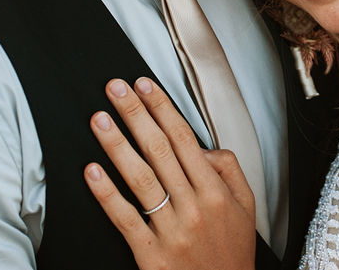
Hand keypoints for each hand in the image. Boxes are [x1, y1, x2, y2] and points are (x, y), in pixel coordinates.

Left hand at [85, 77, 255, 269]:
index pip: (183, 138)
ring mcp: (171, 231)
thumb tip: (202, 147)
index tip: (144, 86)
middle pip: (159, 150)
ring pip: (140, 178)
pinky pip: (125, 218)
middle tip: (116, 89)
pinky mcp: (150, 254)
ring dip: (117, 144)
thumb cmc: (231, 252)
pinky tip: (92, 172)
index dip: (162, 108)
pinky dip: (107, 194)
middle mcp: (194, 207)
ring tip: (99, 119)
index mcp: (215, 192)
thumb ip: (228, 170)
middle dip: (135, 114)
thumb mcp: (246, 206)